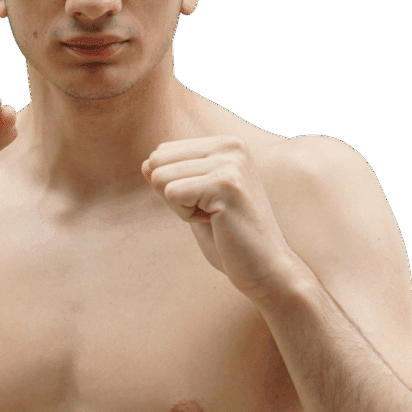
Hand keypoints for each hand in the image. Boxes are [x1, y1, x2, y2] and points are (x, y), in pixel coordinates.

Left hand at [141, 135, 298, 301]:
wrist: (265, 268)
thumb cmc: (229, 238)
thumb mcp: (196, 201)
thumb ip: (174, 178)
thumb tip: (146, 163)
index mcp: (225, 144)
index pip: (163, 152)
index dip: (174, 186)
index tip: (207, 204)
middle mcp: (230, 145)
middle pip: (158, 161)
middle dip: (173, 195)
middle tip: (209, 213)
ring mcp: (230, 162)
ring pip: (161, 178)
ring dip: (181, 207)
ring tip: (214, 217)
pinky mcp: (226, 184)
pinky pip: (172, 194)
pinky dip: (186, 217)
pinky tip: (216, 223)